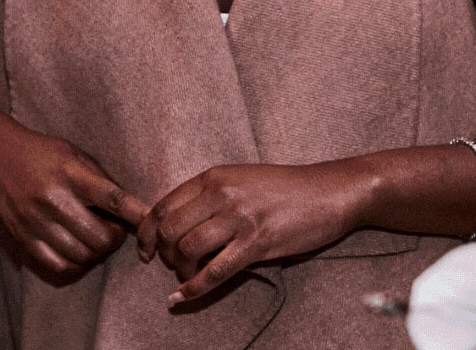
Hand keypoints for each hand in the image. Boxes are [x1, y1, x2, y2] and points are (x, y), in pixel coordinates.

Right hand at [0, 122, 149, 277]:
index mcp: (71, 174)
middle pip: (99, 237)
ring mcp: (37, 222)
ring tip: (97, 240)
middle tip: (116, 231)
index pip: (112, 198)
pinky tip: (78, 252)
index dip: (135, 214)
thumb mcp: (74, 154)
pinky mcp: (24, 238)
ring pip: (81, 255)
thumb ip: (100, 180)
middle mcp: (54, 199)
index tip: (150, 222)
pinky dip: (75, 264)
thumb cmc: (42, 153)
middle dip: (115, 239)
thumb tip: (129, 208)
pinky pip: (59, 265)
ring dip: (96, 253)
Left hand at [137, 162, 364, 303]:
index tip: (146, 250)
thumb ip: (210, 196)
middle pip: (170, 230)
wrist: (328, 191)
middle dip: (164, 254)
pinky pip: (216, 271)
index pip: (163, 206)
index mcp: (213, 177)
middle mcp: (221, 194)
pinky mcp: (257, 242)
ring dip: (182, 271)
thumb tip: (180, 223)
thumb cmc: (285, 189)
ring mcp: (239, 217)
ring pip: (188, 250)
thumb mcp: (241, 180)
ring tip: (188, 276)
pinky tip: (183, 297)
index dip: (147, 233)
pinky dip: (194, 289)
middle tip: (173, 265)